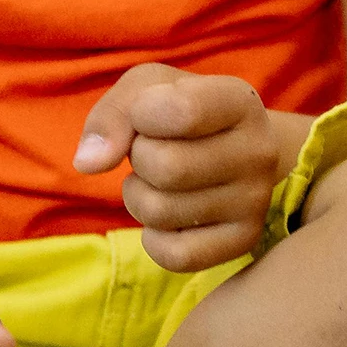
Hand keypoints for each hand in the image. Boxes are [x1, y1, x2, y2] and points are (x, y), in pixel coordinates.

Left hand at [74, 65, 301, 272]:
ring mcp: (255, 202)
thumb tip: (87, 164)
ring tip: (162, 185)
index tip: (147, 115)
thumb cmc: (184, 113)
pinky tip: (169, 219)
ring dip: (140, 197)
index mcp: (240, 102)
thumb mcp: (147, 91)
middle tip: (154, 155)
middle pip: (164, 168)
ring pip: (160, 212)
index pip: (179, 112)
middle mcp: (259, 152)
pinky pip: (174, 255)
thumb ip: (113, 115)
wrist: (240, 150)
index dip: (140, 115)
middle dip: (139, 160)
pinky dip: (155, 239)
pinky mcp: (245, 241)